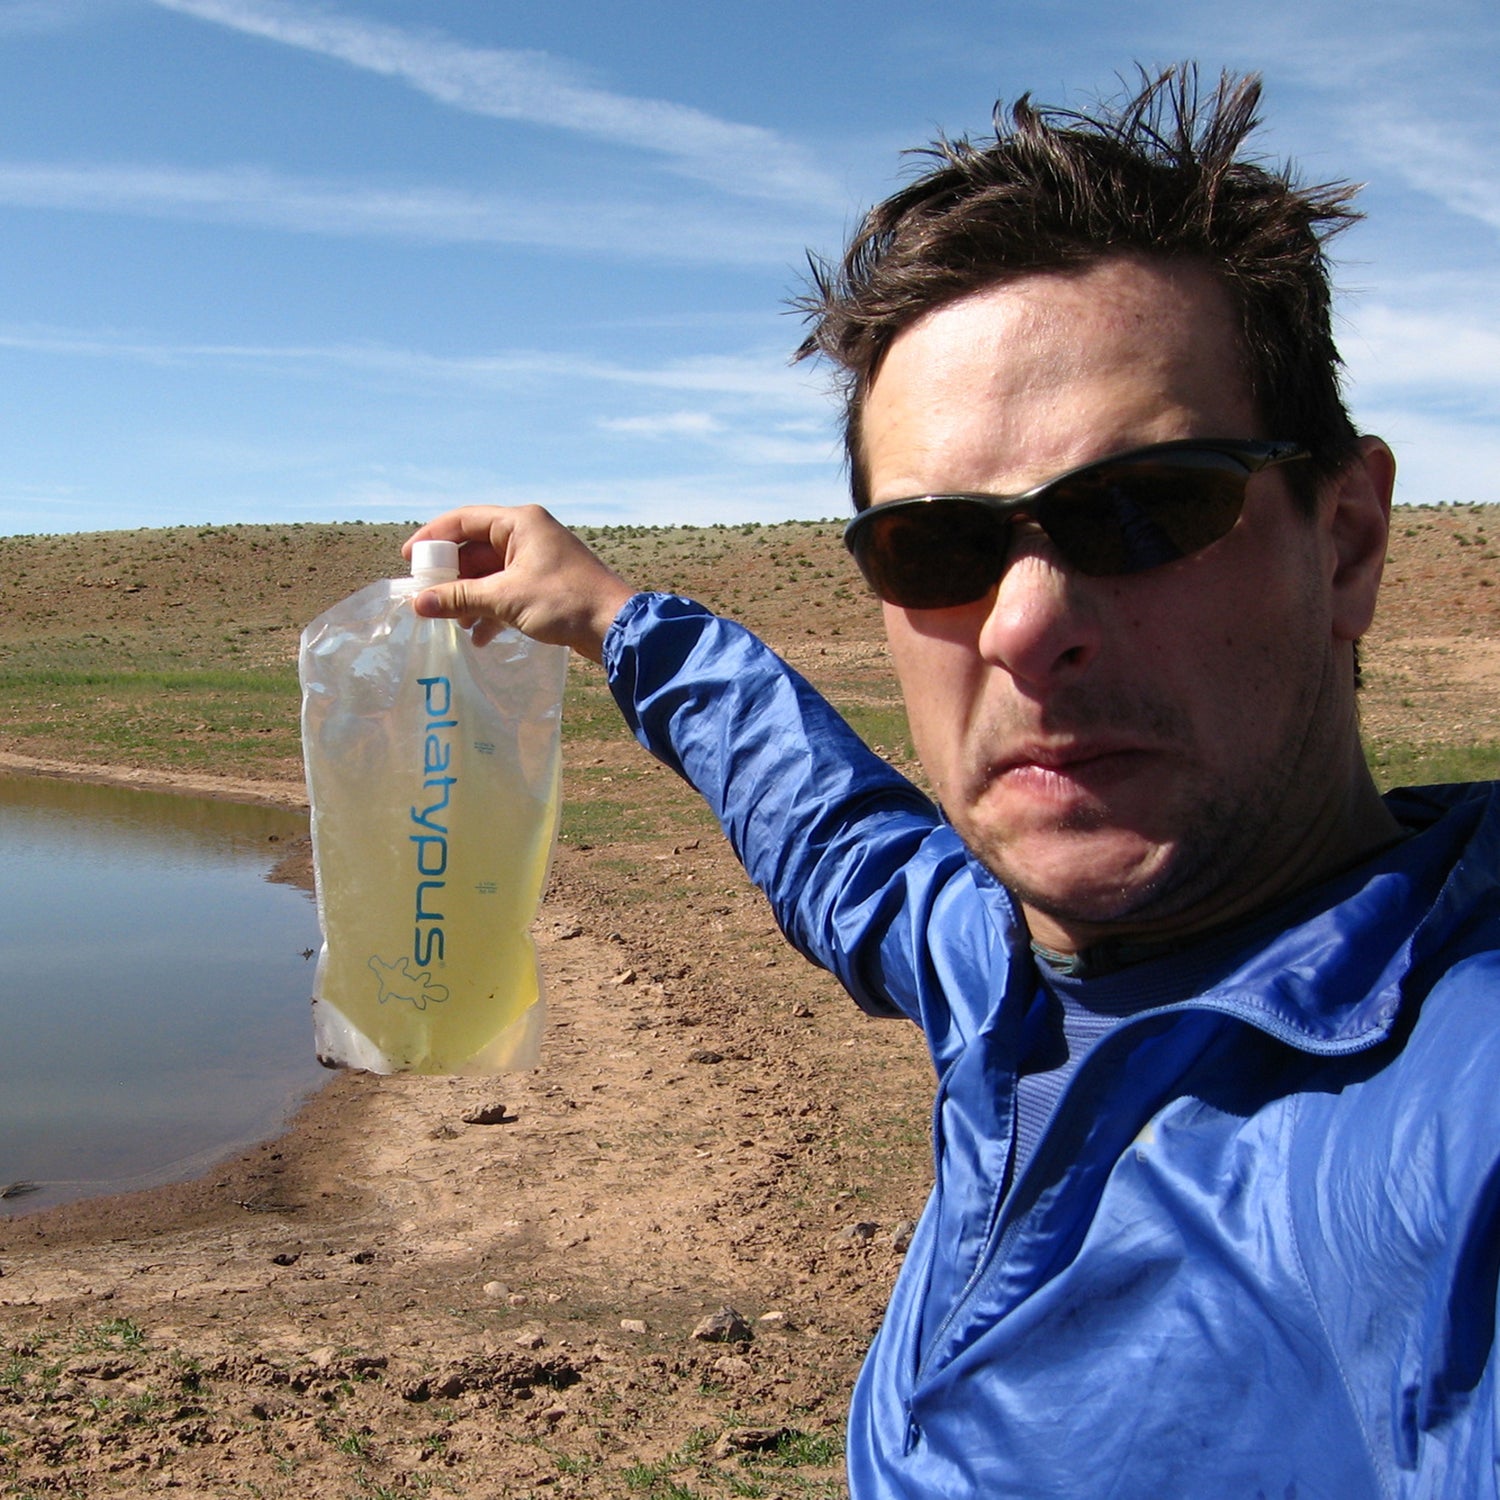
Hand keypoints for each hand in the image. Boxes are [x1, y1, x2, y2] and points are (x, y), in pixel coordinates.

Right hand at [404, 505, 635, 663]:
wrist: (615, 627)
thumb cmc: (563, 603)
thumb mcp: (504, 599)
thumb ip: (459, 597)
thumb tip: (419, 603)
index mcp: (520, 523)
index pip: (463, 520)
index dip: (433, 537)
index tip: (409, 559)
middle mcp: (528, 535)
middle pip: (475, 548)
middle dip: (452, 577)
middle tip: (428, 600)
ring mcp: (538, 560)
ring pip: (491, 573)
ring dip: (470, 597)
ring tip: (455, 624)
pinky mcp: (546, 585)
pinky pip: (507, 591)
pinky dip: (491, 610)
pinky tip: (481, 637)